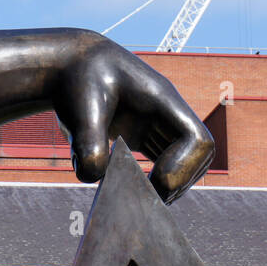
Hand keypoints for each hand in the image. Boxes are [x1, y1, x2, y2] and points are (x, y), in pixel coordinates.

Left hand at [53, 34, 213, 203]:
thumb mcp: (78, 110)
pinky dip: (151, 181)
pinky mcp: (141, 135)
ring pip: (185, 161)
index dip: (183, 167)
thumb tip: (94, 177)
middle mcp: (165, 113)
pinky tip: (122, 188)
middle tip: (146, 198)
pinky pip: (163, 162)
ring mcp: (155, 125)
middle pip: (200, 155)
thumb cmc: (75, 80)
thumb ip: (88, 144)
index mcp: (161, 100)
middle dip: (180, 181)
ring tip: (134, 197)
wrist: (65, 67)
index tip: (151, 180)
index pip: (198, 139)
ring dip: (169, 185)